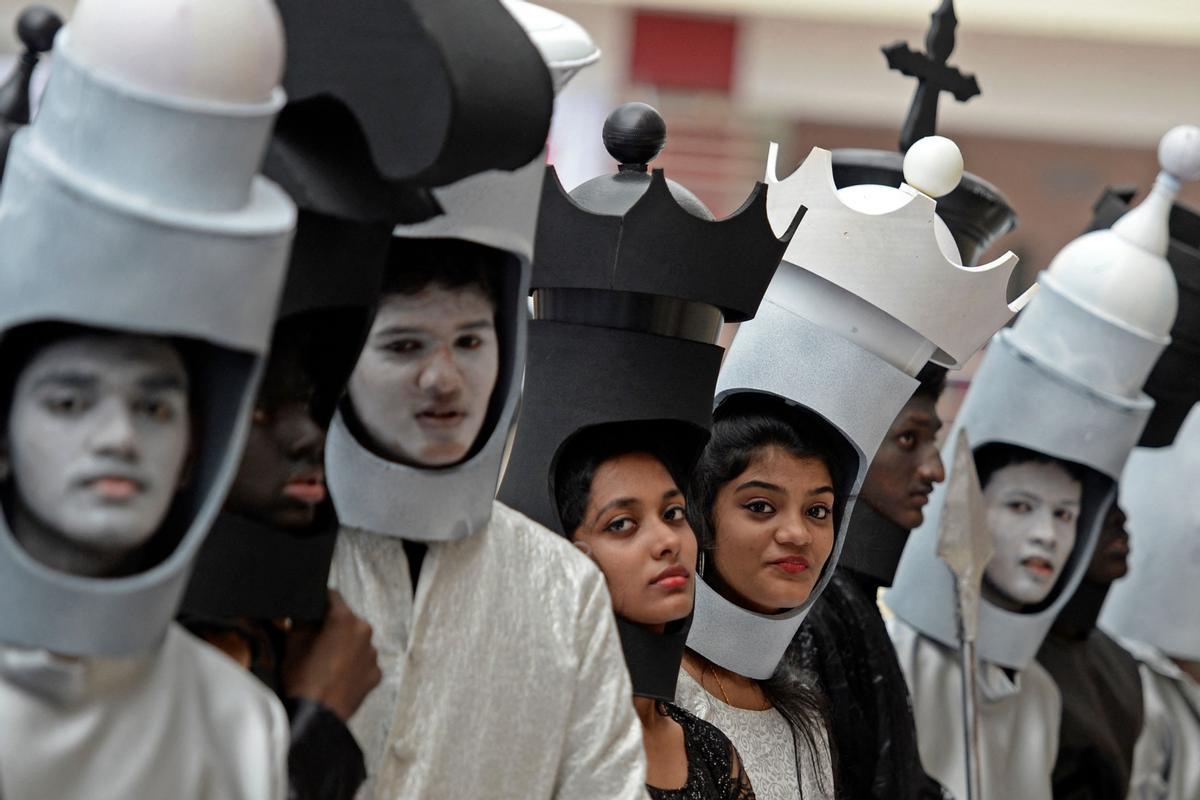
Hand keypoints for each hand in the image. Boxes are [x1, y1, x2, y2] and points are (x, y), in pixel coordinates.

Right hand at [282, 590, 381, 720]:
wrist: (315, 716)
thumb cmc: (302, 676)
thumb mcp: (293, 642)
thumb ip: (302, 620)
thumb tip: (306, 614)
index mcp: (345, 619)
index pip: (333, 596)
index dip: (320, 600)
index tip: (313, 607)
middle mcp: (365, 632)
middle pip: (348, 620)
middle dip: (334, 626)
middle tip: (317, 639)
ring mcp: (373, 654)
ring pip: (357, 642)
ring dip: (346, 646)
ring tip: (327, 662)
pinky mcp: (376, 674)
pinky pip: (364, 663)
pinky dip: (354, 666)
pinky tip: (338, 676)